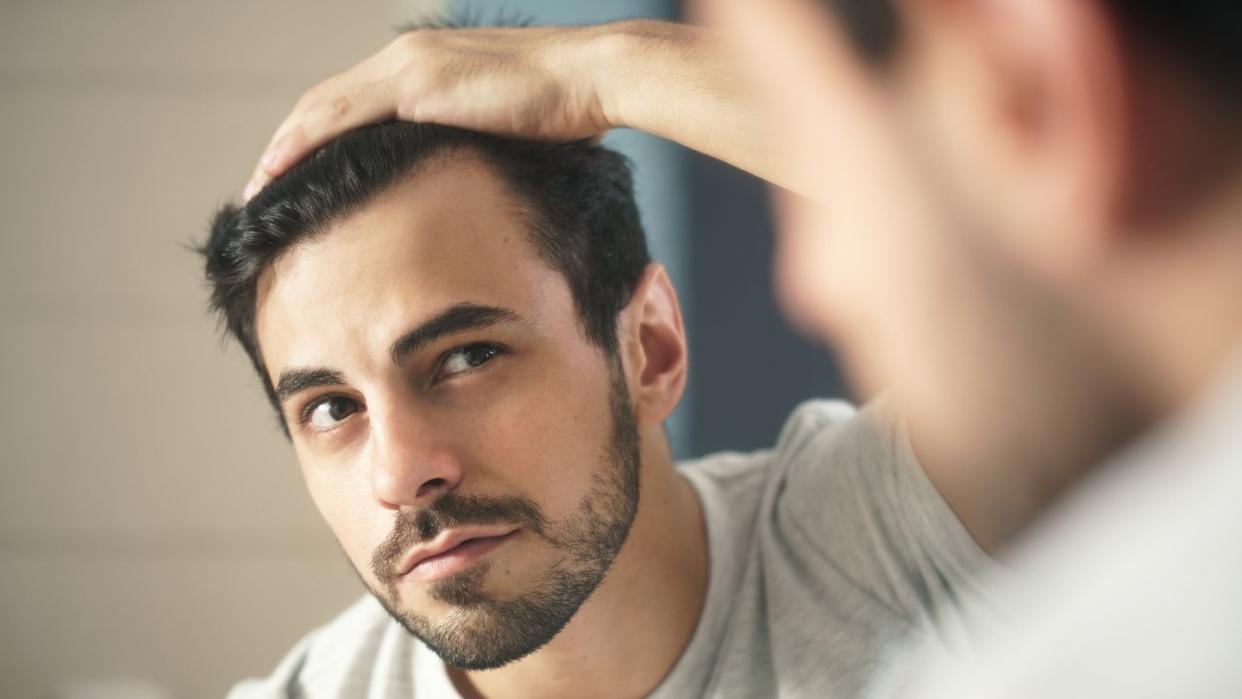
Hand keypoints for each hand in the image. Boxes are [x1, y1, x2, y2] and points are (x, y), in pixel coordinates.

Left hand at [243, 23, 616, 199]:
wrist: (592, 78)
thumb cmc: (566, 108)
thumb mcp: (506, 129)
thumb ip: (473, 144)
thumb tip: (464, 182)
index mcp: (425, 64)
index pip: (354, 102)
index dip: (317, 138)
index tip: (296, 174)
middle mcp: (407, 57)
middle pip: (326, 102)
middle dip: (288, 144)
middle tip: (261, 185)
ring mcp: (408, 67)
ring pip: (322, 108)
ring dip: (283, 148)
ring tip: (258, 187)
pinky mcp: (417, 86)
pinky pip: (342, 118)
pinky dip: (304, 145)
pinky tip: (281, 171)